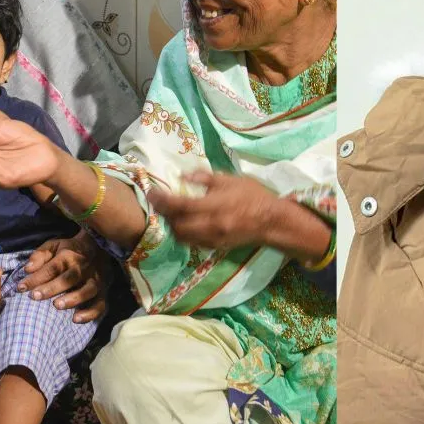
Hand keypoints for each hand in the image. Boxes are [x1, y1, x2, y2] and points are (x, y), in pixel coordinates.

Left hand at [18, 230, 110, 322]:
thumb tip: (28, 269)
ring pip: (87, 290)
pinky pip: (100, 305)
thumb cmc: (69, 250)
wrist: (98, 248)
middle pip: (69, 278)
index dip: (36, 278)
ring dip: (73, 299)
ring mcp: (95, 281)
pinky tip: (76, 319)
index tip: (21, 287)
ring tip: (56, 306)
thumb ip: (40, 256)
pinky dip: (90, 313)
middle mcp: (84, 268)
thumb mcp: (53, 246)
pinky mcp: (102, 292)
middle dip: (51, 288)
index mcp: (69, 255)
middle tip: (34, 297)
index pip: (52, 267)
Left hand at [147, 171, 278, 251]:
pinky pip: (192, 243)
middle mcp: (210, 226)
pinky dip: (184, 235)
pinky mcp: (216, 247)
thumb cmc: (253, 196)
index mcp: (213, 206)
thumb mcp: (231, 180)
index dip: (162, 200)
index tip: (151, 193)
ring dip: (172, 226)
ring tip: (170, 214)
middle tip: (159, 203)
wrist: (271, 221)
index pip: (180, 205)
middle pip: (176, 225)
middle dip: (164, 215)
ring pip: (182, 237)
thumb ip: (205, 178)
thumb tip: (183, 176)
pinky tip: (185, 225)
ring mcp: (212, 239)